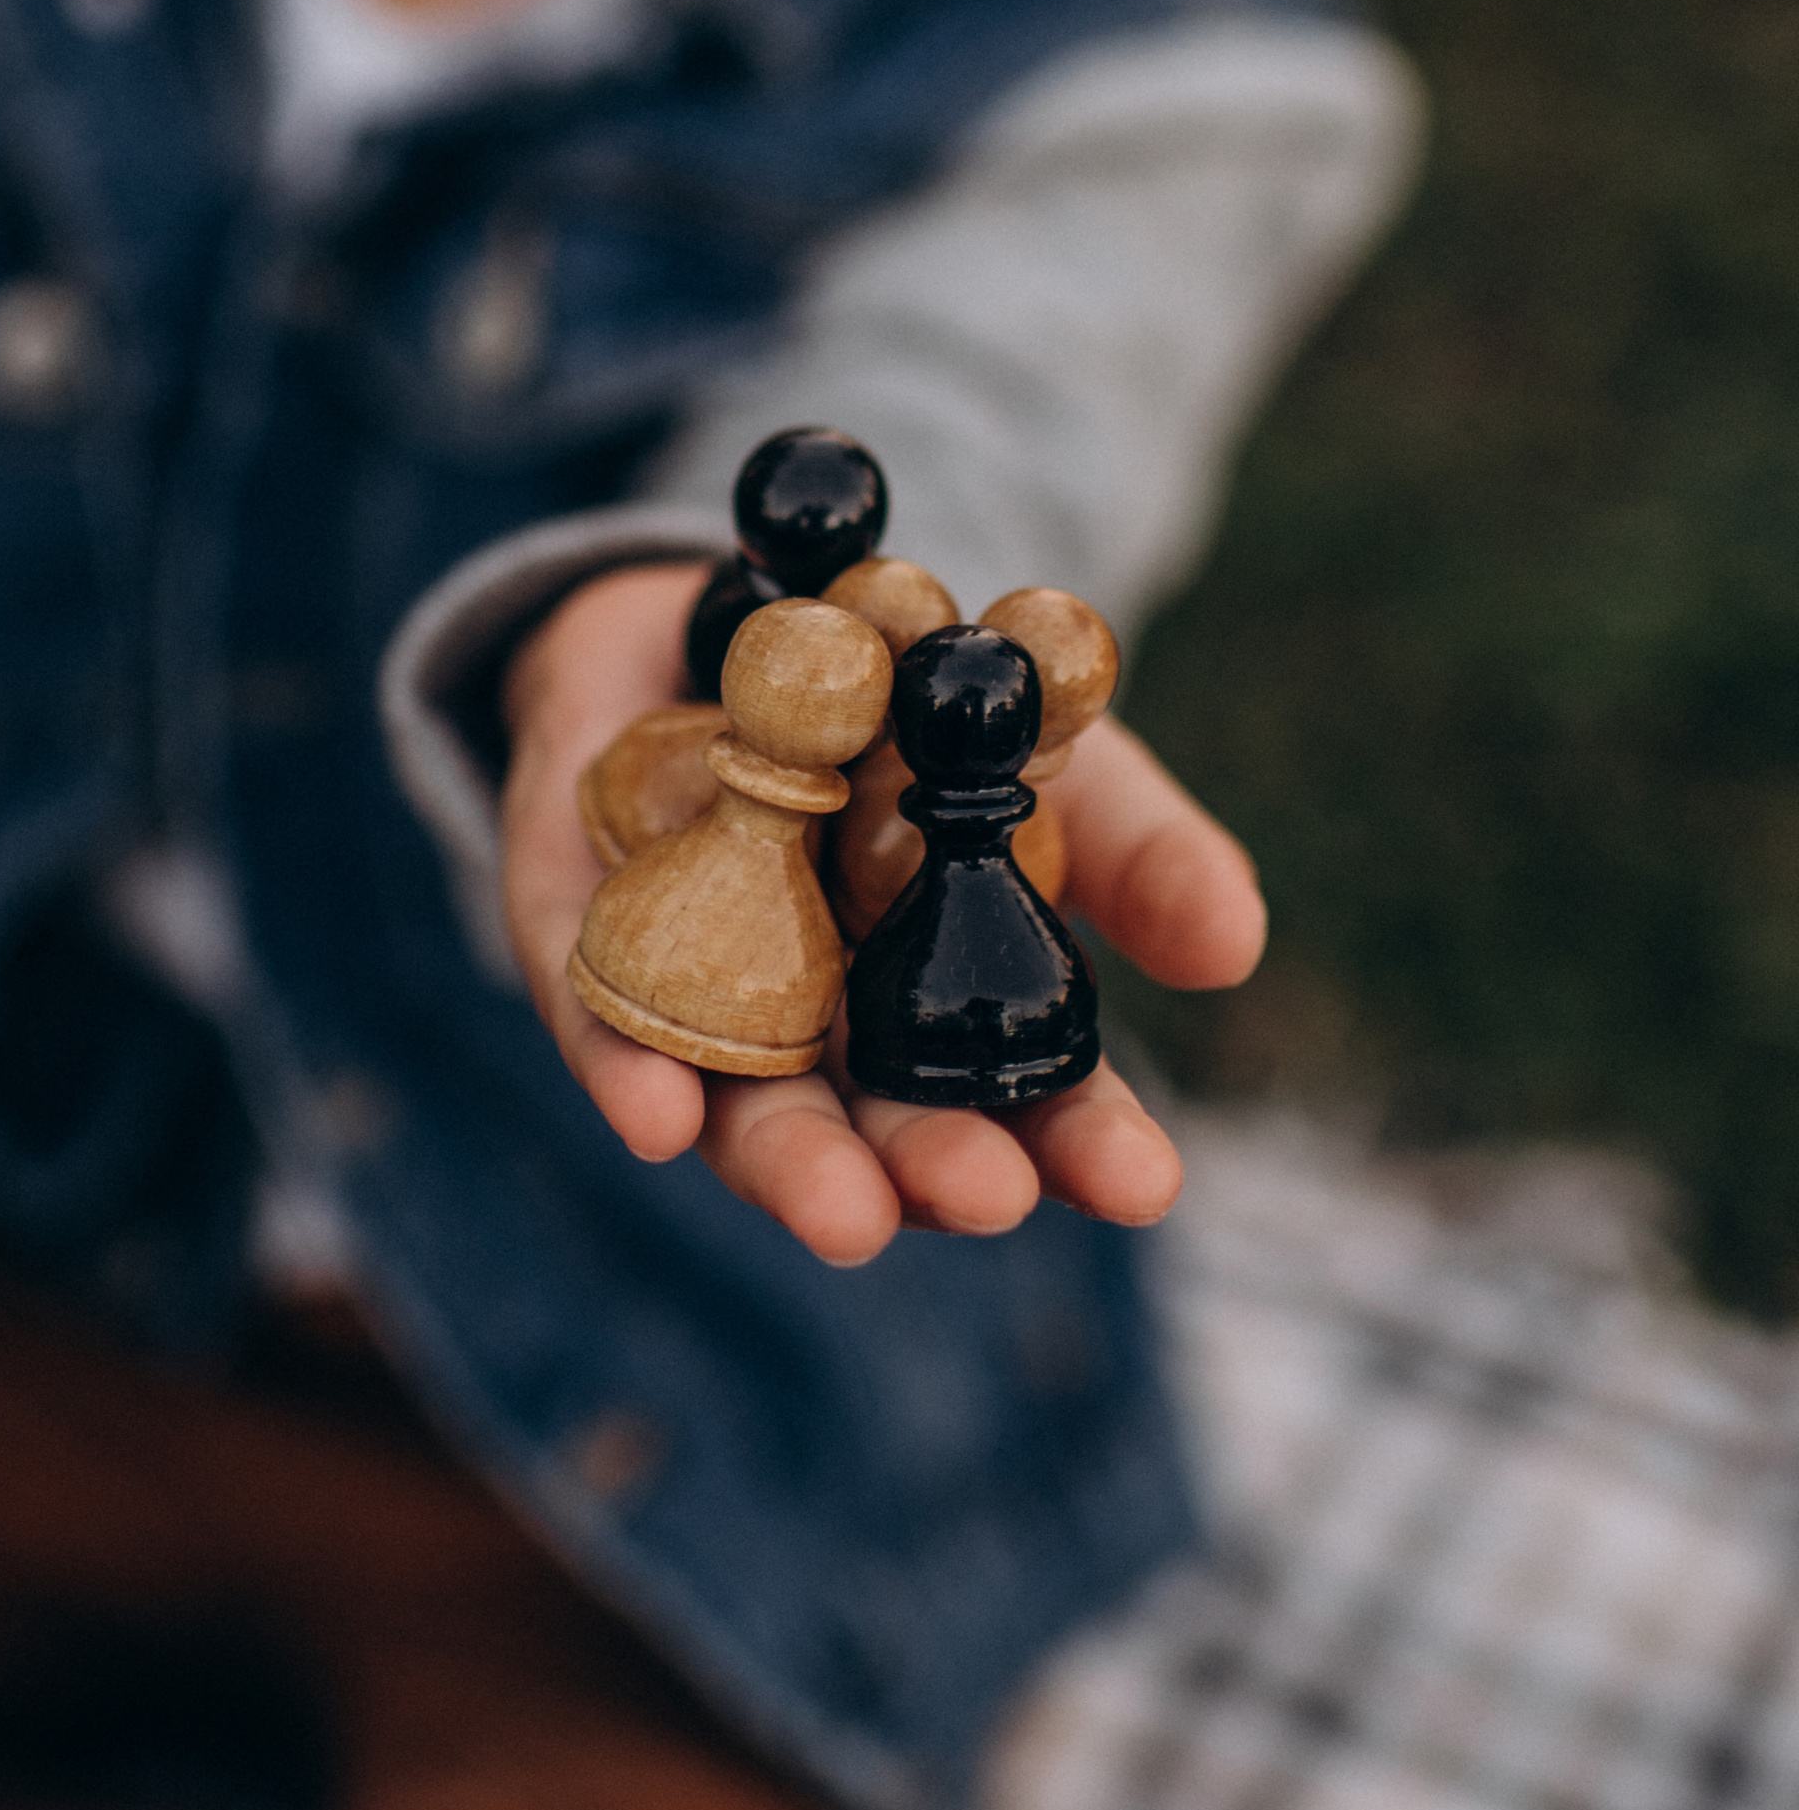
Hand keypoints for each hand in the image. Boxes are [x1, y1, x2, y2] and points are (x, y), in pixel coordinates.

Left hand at [502, 564, 1264, 1268]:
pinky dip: (624, 1068)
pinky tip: (656, 1119)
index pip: (1023, 1106)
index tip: (1146, 1183)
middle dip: (929, 1176)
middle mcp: (820, 1030)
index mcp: (943, 1011)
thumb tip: (1235, 943)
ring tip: (846, 1216)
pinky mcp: (573, 926)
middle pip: (876, 1133)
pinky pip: (591, 1012)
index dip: (1081, 1149)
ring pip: (738, 1106)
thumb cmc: (910, 707)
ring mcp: (692, 992)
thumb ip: (1133, 843)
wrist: (725, 592)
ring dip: (789, 1167)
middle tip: (984, 1197)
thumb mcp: (1043, 750)